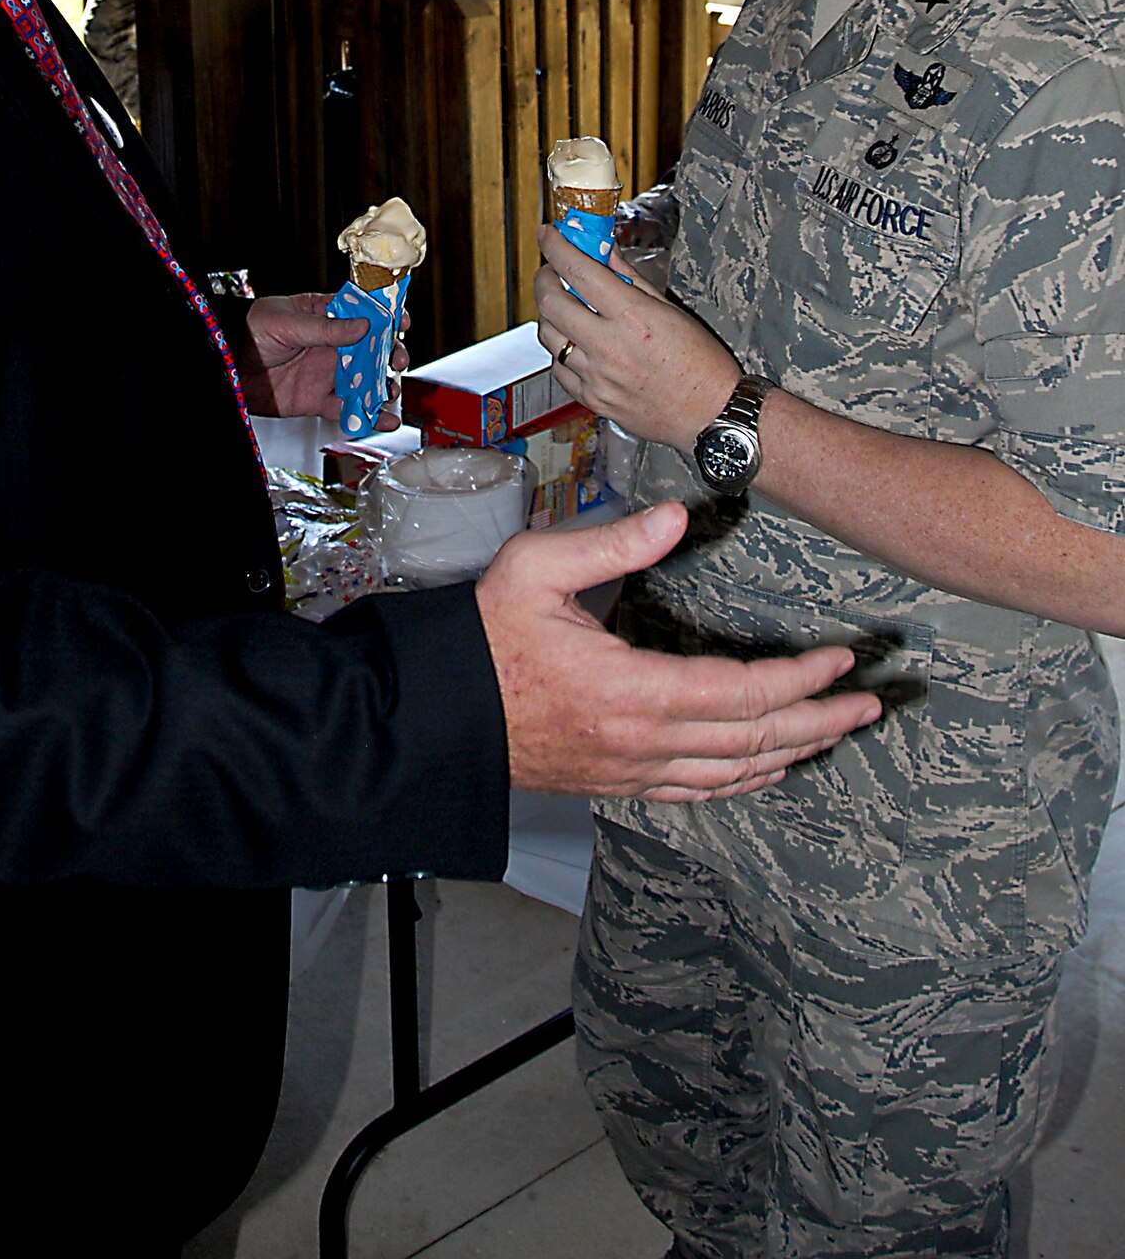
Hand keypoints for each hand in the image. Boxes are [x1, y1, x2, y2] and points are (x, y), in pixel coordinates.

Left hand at [239, 292, 408, 424]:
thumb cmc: (250, 331)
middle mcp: (331, 345)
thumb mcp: (288, 322)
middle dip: (390, 355)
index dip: (385, 317)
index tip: (400, 322)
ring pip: (364, 381)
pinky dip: (365, 416)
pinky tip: (380, 419)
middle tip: (396, 361)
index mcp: (326, 316)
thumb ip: (326, 327)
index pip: (363, 313)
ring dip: (381, 388)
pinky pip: (347, 408)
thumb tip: (363, 325)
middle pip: (372, 350)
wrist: (225, 365)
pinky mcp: (318, 400)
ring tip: (388, 393)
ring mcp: (326, 373)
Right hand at [475, 505, 880, 799]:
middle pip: (756, 741)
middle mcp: (642, 741)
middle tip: (870, 704)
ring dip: (796, 753)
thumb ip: (613, 542)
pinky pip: (700, 793)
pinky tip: (769, 770)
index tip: (843, 660)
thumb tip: (678, 516)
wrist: (439, 710)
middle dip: (822, 721)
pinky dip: (747, 782)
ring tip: (837, 732)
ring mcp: (632, 770)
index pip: (743, 693)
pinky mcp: (619, 783)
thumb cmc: (484, 637)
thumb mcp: (536, 568)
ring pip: (735, 774)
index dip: (802, 679)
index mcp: (631, 689)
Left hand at [534, 224, 735, 452]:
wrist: (711, 416)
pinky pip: (558, 368)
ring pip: (548, 335)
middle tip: (551, 271)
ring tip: (564, 306)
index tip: (547, 235)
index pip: (578, 271)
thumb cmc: (701, 365)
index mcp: (632, 317)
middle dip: (544, 278)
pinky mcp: (592, 400)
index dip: (555, 247)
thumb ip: (631, 279)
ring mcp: (596, 376)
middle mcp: (609, 347)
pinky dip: (560, 350)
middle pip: (551, 302)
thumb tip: (607, 254)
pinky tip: (573, 342)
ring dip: (549, 314)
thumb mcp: (670, 310)